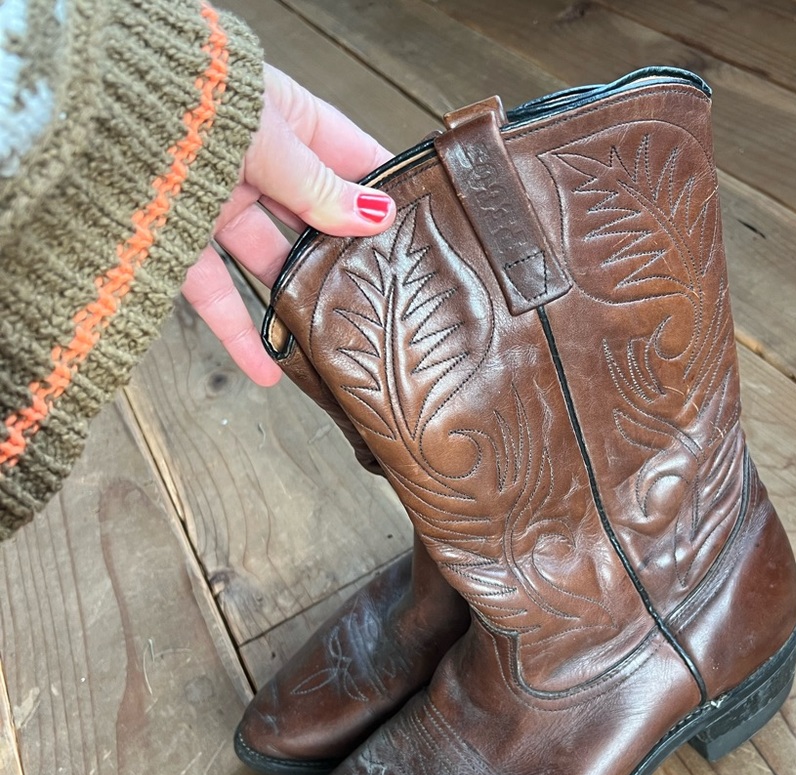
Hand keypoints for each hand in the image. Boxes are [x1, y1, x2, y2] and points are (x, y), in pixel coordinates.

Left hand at [181, 65, 396, 385]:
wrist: (92, 115)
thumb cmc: (187, 102)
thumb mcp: (271, 142)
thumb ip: (321, 188)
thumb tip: (378, 216)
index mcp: (281, 118)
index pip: (349, 155)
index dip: (384, 190)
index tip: (421, 224)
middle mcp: (252, 161)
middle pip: (313, 217)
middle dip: (346, 253)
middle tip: (388, 289)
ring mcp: (216, 202)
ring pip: (270, 261)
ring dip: (299, 298)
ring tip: (337, 335)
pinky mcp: (181, 241)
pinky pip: (218, 294)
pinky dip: (241, 333)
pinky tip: (268, 368)